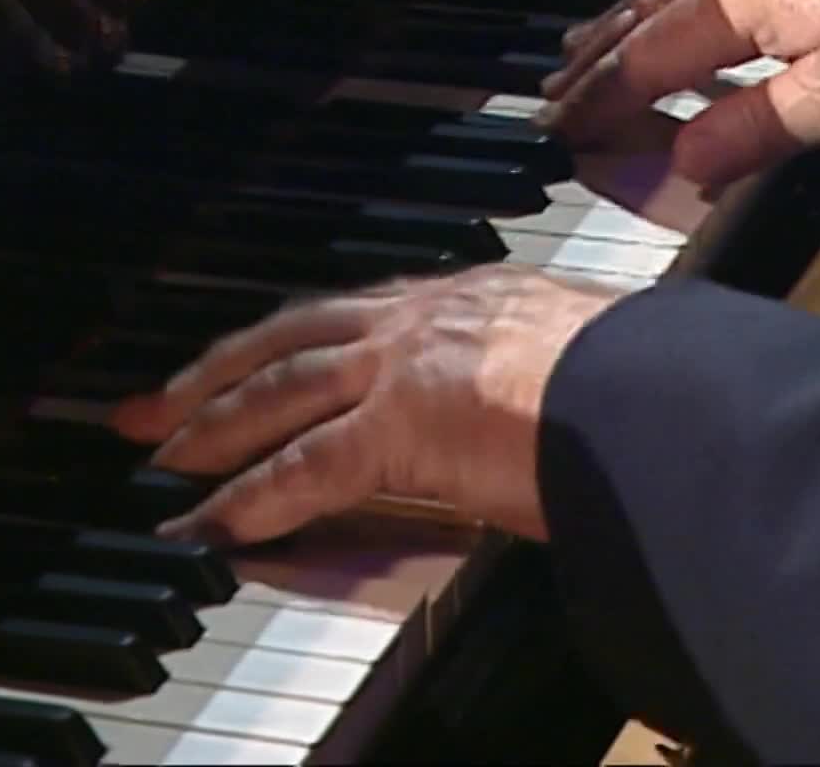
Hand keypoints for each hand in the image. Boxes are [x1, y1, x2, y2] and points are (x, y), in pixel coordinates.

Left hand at [107, 267, 626, 545]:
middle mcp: (424, 316)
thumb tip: (545, 411)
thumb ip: (538, 374)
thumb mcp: (583, 355)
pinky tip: (212, 523)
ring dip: (212, 426)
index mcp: (470, 296)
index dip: (291, 338)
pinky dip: (250, 496)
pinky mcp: (398, 425)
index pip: (354, 312)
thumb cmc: (652, 381)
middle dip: (215, 369)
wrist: (662, 392)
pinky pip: (303, 466)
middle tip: (157, 400)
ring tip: (163, 459)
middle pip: (290, 335)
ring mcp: (403, 365)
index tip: (252, 354)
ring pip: (279, 390)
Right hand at [537, 0, 819, 187]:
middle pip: (644, 16)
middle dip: (595, 61)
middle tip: (554, 96)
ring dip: (623, 23)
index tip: (561, 131)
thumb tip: (685, 165)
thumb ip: (752, 132)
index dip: (599, 103)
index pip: (644, 61)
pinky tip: (672, 2)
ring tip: (587, 48)